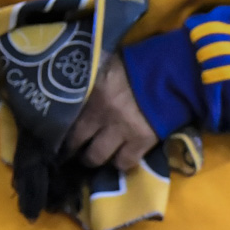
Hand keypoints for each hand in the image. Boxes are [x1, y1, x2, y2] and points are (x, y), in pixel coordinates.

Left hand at [66, 56, 156, 171]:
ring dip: (95, 160)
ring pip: (98, 156)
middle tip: (73, 153)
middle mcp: (102, 115)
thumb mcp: (108, 65)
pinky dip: (120, 164)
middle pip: (77, 142)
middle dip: (73, 150)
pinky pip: (126, 162)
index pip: (67, 118)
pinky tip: (120, 161)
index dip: (60, 131)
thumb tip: (79, 80)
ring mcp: (122, 131)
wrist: (173, 76)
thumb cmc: (140, 67)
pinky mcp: (142, 142)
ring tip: (97, 159)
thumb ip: (93, 77)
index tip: (57, 137)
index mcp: (92, 94)